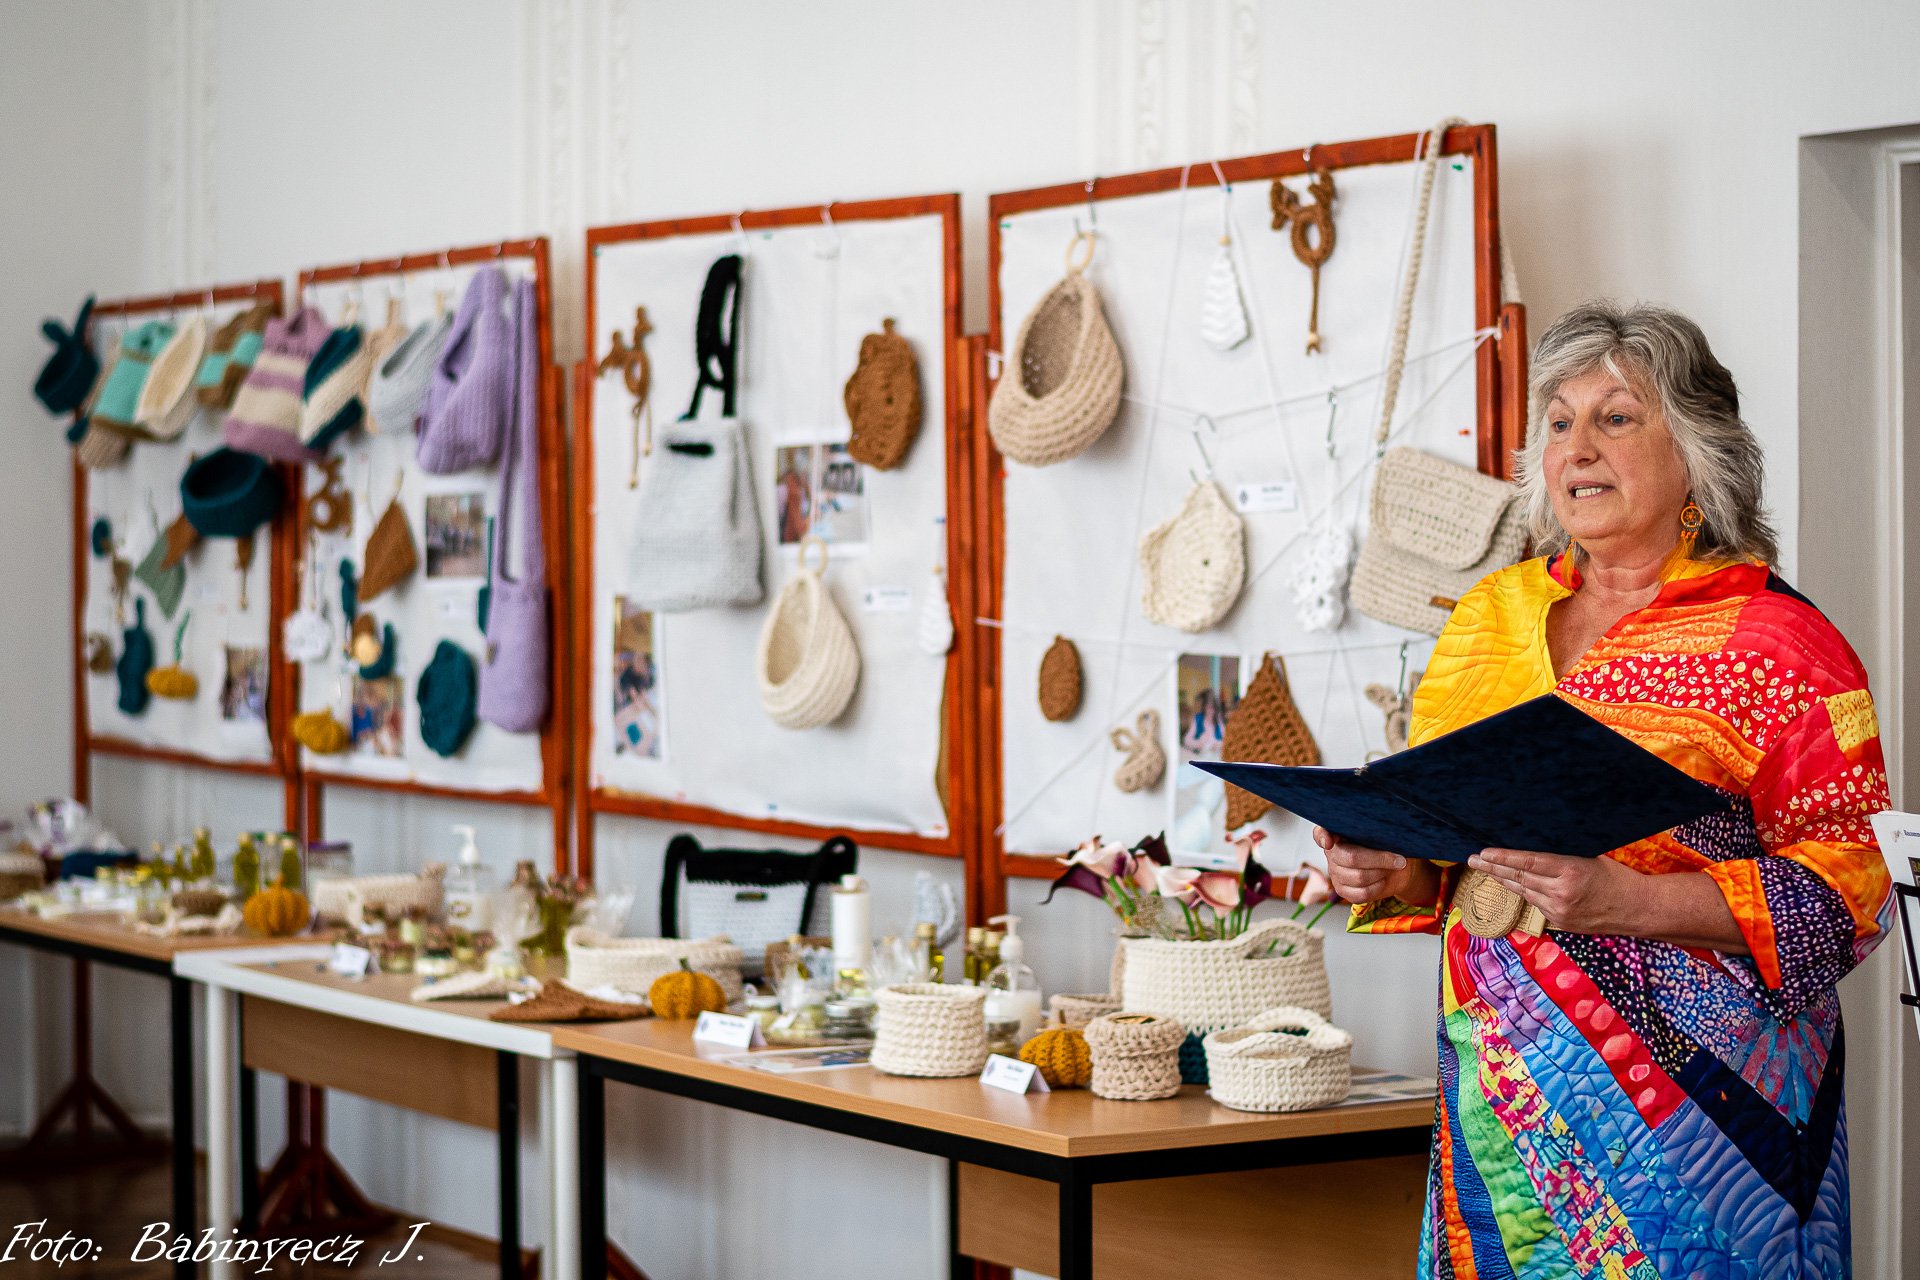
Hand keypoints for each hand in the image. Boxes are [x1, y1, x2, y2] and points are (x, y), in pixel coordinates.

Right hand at [1313, 827, 1440, 906]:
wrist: (1396, 867)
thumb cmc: (1387, 843)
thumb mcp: (1383, 831)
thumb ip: (1377, 827)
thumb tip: (1385, 827)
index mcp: (1337, 832)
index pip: (1320, 833)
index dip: (1322, 837)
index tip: (1330, 841)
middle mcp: (1331, 853)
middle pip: (1352, 858)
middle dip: (1380, 859)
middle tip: (1399, 859)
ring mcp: (1335, 873)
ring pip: (1360, 877)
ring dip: (1383, 872)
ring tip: (1395, 867)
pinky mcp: (1343, 891)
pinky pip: (1362, 893)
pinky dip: (1379, 887)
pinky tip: (1385, 879)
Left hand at [1467, 847, 1636, 932]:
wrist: (1637, 909)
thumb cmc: (1616, 878)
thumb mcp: (1590, 857)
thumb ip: (1562, 855)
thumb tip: (1535, 844)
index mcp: (1570, 871)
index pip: (1526, 862)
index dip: (1502, 857)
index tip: (1483, 852)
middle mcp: (1561, 893)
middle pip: (1518, 878)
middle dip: (1492, 868)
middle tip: (1472, 860)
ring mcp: (1559, 911)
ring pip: (1523, 892)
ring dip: (1503, 880)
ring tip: (1486, 870)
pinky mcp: (1560, 923)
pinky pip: (1535, 904)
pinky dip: (1523, 893)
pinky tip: (1512, 884)